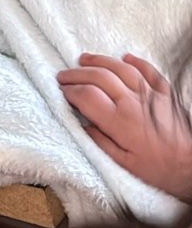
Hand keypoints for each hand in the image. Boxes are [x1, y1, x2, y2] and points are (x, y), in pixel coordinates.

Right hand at [57, 53, 191, 201]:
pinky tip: (124, 57)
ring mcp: (151, 94)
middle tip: (63, 75)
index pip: (87, 96)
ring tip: (83, 60)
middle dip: (77, 74)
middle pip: (99, 77)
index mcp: (120, 122)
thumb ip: (101, 143)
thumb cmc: (161, 170)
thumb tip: (84, 125)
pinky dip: (134, 61)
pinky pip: (148, 69)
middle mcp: (133, 102)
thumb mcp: (125, 165)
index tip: (62, 92)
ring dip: (99, 61)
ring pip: (120, 68)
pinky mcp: (167, 92)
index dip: (70, 91)